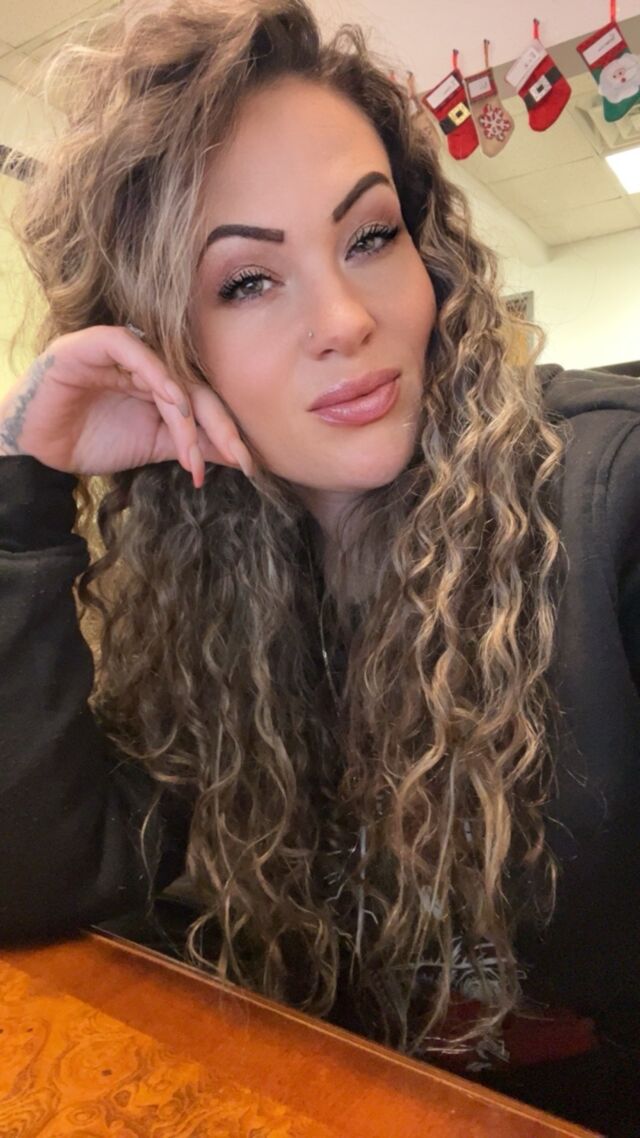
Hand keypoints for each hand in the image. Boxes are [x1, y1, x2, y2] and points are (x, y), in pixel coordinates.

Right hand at [0, 325, 252, 488]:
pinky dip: (156, 374)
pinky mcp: (93, 344)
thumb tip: (235, 455)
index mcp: (160, 382)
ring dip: (187, 415)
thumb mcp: (151, 446)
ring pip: (168, 373)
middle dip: (219, 424)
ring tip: (195, 452)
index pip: (202, 401)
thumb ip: (189, 444)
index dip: (225, 431)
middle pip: (194, 386)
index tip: (246, 464)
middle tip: (239, 457)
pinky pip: (132, 349)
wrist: (36, 449)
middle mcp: (146, 362)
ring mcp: (120, 350)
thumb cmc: (88, 441)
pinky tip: (174, 403)